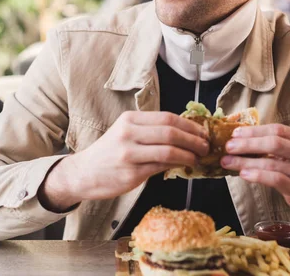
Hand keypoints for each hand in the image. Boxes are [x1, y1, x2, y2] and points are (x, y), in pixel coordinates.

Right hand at [38, 111, 208, 211]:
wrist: (83, 173)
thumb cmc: (109, 154)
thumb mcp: (125, 134)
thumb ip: (150, 132)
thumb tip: (185, 133)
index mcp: (129, 119)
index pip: (167, 117)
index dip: (189, 125)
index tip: (202, 131)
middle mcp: (128, 133)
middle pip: (170, 132)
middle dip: (194, 139)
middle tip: (206, 146)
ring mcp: (129, 153)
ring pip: (169, 150)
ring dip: (190, 154)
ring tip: (198, 158)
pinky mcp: (131, 173)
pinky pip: (161, 167)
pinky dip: (177, 166)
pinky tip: (185, 167)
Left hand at [220, 124, 289, 234]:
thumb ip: (278, 146)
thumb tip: (243, 139)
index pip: (277, 129)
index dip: (254, 130)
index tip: (235, 133)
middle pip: (274, 142)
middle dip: (247, 143)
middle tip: (228, 146)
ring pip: (271, 162)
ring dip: (245, 161)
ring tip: (228, 161)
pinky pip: (275, 180)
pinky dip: (257, 175)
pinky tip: (243, 174)